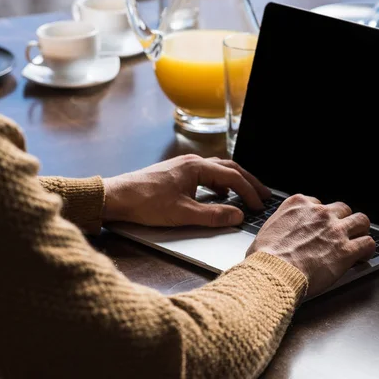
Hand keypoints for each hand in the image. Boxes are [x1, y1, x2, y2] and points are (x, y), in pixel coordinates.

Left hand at [102, 154, 270, 226]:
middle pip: (229, 168)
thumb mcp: (183, 214)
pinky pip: (205, 175)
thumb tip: (238, 216)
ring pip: (217, 170)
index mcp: (197, 167)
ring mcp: (183, 166)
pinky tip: (218, 196)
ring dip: (234, 182)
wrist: (116, 197)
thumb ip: (213, 216)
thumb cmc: (145, 203)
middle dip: (248, 182)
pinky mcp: (176, 174)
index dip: (249, 192)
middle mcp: (192, 162)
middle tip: (263, 195)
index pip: (232, 178)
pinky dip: (219, 184)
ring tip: (246, 195)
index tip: (259, 206)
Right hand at [246, 194, 374, 298]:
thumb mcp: (266, 230)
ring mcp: (335, 230)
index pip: (317, 203)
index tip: (319, 226)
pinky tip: (362, 256)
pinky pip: (368, 243)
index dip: (320, 217)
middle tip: (340, 232)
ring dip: (360, 230)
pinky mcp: (346, 250)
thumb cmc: (264, 257)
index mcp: (297, 204)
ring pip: (361, 220)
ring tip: (358, 239)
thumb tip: (278, 235)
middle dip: (342, 220)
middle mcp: (319, 213)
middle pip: (342, 209)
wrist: (274, 272)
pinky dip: (367, 250)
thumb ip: (280, 226)